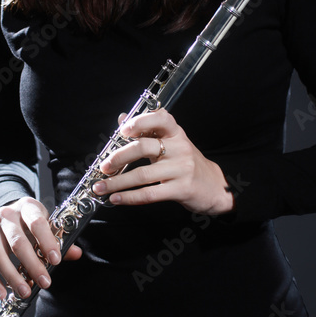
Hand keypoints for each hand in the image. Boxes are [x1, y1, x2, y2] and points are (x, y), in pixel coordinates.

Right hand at [0, 196, 82, 299]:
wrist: (8, 212)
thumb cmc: (31, 221)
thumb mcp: (47, 223)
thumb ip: (60, 239)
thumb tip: (76, 253)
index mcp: (27, 207)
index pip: (37, 223)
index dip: (47, 242)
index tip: (56, 260)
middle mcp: (6, 215)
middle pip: (17, 242)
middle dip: (32, 265)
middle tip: (45, 282)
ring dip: (12, 276)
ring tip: (25, 292)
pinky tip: (3, 293)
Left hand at [92, 109, 233, 215]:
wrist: (214, 186)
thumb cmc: (186, 162)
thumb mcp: (171, 142)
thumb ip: (147, 131)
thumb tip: (122, 118)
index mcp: (175, 133)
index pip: (160, 119)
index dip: (140, 122)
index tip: (122, 130)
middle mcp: (179, 148)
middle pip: (143, 148)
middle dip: (118, 157)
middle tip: (104, 166)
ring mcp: (181, 169)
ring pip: (142, 174)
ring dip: (117, 182)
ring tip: (100, 187)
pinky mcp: (181, 189)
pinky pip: (150, 194)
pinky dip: (129, 197)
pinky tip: (116, 198)